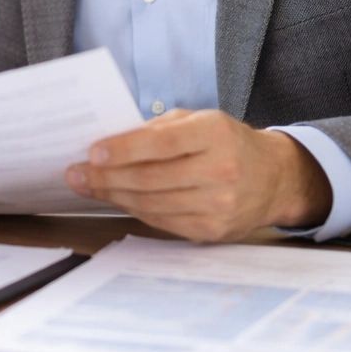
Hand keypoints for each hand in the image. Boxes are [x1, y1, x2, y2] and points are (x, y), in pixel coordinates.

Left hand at [64, 109, 331, 241]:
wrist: (275, 178)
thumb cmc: (226, 142)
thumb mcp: (198, 120)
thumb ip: (158, 130)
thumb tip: (109, 144)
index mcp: (215, 134)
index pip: (161, 144)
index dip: (123, 150)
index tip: (92, 152)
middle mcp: (221, 171)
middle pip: (151, 179)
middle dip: (106, 178)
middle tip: (75, 174)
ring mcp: (219, 205)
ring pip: (152, 203)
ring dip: (113, 196)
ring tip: (88, 186)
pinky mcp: (213, 231)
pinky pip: (162, 221)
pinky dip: (134, 210)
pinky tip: (117, 199)